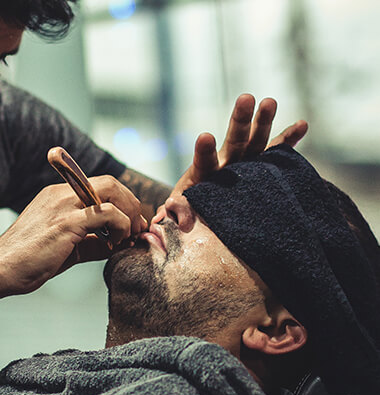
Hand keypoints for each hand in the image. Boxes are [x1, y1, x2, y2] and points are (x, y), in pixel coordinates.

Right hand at [0, 176, 145, 295]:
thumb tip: (116, 244)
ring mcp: (63, 205)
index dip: (122, 203)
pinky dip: (120, 226)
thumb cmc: (26, 262)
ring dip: (129, 214)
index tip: (130, 226)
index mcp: (57, 195)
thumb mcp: (65, 248)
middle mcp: (60, 194)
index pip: (100, 186)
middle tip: (135, 230)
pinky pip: (107, 213)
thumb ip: (91, 241)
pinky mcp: (66, 223)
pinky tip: (115, 244)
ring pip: (112, 191)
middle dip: (131, 205)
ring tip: (128, 237)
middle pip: (111, 183)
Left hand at [153, 94, 307, 224]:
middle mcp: (226, 163)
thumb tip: (169, 218)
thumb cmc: (191, 210)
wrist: (206, 210)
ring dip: (263, 122)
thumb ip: (175, 212)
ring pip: (255, 140)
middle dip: (240, 120)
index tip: (205, 136)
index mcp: (203, 174)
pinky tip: (302, 124)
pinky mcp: (259, 167)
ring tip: (270, 101)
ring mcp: (244, 163)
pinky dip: (288, 139)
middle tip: (245, 98)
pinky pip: (276, 151)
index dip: (204, 150)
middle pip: (234, 140)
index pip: (204, 160)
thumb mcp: (180, 211)